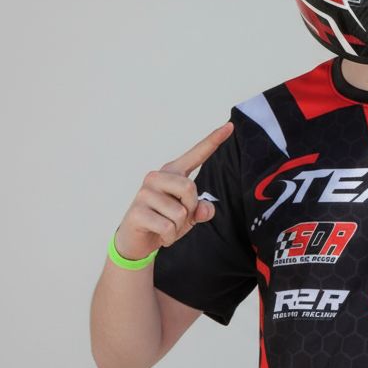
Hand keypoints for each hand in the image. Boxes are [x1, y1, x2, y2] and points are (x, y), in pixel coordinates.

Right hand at [112, 122, 233, 261]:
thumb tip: (204, 209)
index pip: (196, 155)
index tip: (230, 126)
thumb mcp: (189, 216)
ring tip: (166, 227)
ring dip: (178, 227)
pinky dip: (169, 237)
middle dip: (190, 209)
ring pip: (179, 212)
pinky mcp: (137, 211)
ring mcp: (145, 193)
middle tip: (178, 219)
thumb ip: (201, 209)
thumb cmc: (164, 222)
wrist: (137, 241)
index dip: (213, 141)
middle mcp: (156, 177)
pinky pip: (168, 227)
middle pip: (189, 188)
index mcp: (172, 173)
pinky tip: (161, 236)